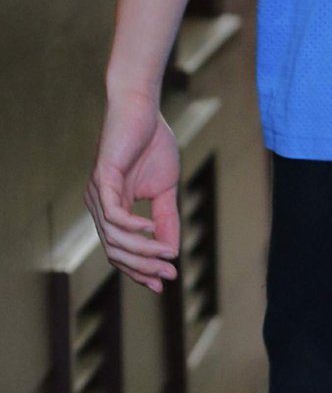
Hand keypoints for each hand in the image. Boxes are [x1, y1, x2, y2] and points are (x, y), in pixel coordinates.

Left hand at [86, 92, 180, 292]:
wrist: (142, 109)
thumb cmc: (152, 144)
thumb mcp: (165, 189)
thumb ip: (165, 219)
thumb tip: (171, 250)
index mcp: (111, 209)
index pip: (119, 250)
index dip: (139, 270)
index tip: (163, 283)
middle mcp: (99, 205)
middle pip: (115, 251)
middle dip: (142, 267)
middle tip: (169, 275)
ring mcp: (98, 193)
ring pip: (114, 238)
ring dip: (143, 251)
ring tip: (167, 255)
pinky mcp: (103, 178)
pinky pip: (114, 215)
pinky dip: (133, 227)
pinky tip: (151, 230)